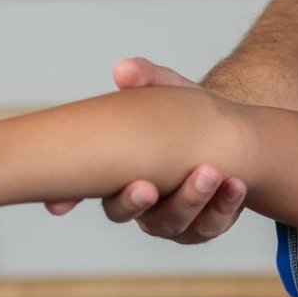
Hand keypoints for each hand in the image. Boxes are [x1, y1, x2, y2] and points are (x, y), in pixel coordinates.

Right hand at [43, 57, 247, 243]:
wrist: (231, 135)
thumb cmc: (186, 117)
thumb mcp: (167, 92)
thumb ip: (147, 79)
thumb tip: (124, 70)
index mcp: (115, 172)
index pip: (83, 188)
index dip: (69, 198)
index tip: (61, 205)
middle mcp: (137, 202)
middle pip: (125, 212)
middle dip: (135, 201)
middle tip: (147, 186)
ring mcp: (170, 219)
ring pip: (173, 223)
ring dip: (191, 200)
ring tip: (209, 173)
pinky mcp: (204, 226)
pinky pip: (211, 225)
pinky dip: (224, 206)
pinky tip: (236, 184)